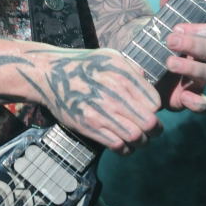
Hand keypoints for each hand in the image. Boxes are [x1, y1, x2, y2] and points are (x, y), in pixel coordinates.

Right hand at [34, 46, 162, 153]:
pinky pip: (117, 145)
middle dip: (155, 129)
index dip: (155, 109)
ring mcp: (101, 113)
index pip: (155, 102)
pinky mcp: (89, 126)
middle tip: (152, 129)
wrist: (50, 74)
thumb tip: (147, 82)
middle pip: (149, 123)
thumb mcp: (110, 56)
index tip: (149, 109)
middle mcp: (114, 95)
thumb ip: (132, 69)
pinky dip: (125, 148)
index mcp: (123, 76)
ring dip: (142, 141)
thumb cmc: (83, 64)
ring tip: (139, 138)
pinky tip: (123, 142)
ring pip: (136, 137)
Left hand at [158, 0, 205, 112]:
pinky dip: (199, 103)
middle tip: (169, 39)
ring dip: (189, 68)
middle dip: (190, 44)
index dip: (200, 30)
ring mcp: (196, 82)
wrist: (140, 75)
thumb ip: (167, 4)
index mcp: (198, 41)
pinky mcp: (187, 101)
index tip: (178, 26)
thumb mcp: (158, 26)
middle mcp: (201, 61)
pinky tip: (185, 97)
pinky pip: (204, 105)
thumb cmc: (154, 47)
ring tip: (168, 62)